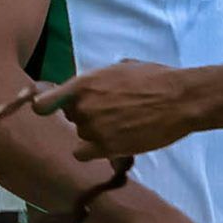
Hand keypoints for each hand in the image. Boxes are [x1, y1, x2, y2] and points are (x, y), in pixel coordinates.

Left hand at [38, 62, 199, 161]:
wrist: (179, 99)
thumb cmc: (155, 78)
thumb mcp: (120, 68)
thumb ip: (98, 80)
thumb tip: (93, 87)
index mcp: (84, 84)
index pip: (44, 102)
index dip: (43, 106)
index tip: (48, 108)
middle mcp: (83, 107)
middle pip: (71, 117)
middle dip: (86, 115)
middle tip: (110, 112)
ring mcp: (93, 129)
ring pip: (81, 135)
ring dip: (95, 133)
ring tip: (121, 125)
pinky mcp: (107, 148)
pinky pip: (83, 154)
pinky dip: (92, 151)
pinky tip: (110, 143)